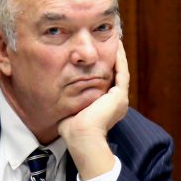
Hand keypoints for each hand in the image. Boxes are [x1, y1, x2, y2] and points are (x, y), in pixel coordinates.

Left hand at [58, 41, 129, 179]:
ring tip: (116, 43)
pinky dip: (120, 60)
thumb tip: (58, 93)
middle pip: (116, 77)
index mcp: (106, 108)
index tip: (98, 59)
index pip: (107, 85)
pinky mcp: (120, 95)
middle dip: (113, 61)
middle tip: (111, 46)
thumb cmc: (72, 129)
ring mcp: (119, 99)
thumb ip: (70, 100)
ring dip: (119, 57)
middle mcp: (116, 103)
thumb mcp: (71, 110)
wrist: (81, 137)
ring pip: (122, 73)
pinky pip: (122, 73)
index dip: (104, 71)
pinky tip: (117, 48)